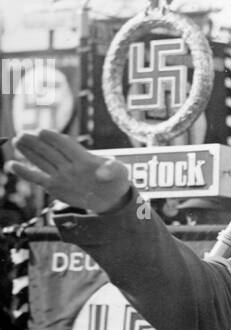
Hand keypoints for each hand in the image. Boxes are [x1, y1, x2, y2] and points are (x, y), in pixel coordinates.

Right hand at [7, 131, 130, 213]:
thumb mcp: (119, 173)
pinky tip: (11, 165)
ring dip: (29, 151)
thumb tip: (102, 173)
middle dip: (36, 143)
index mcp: (84, 157)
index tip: (43, 132)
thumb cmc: (116, 180)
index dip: (55, 139)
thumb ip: (111, 170)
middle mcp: (69, 164)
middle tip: (21, 135)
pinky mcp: (55, 186)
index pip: (66, 145)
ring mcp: (61, 174)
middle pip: (50, 151)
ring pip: (42, 160)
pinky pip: (38, 178)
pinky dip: (25, 172)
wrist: (111, 196)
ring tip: (16, 140)